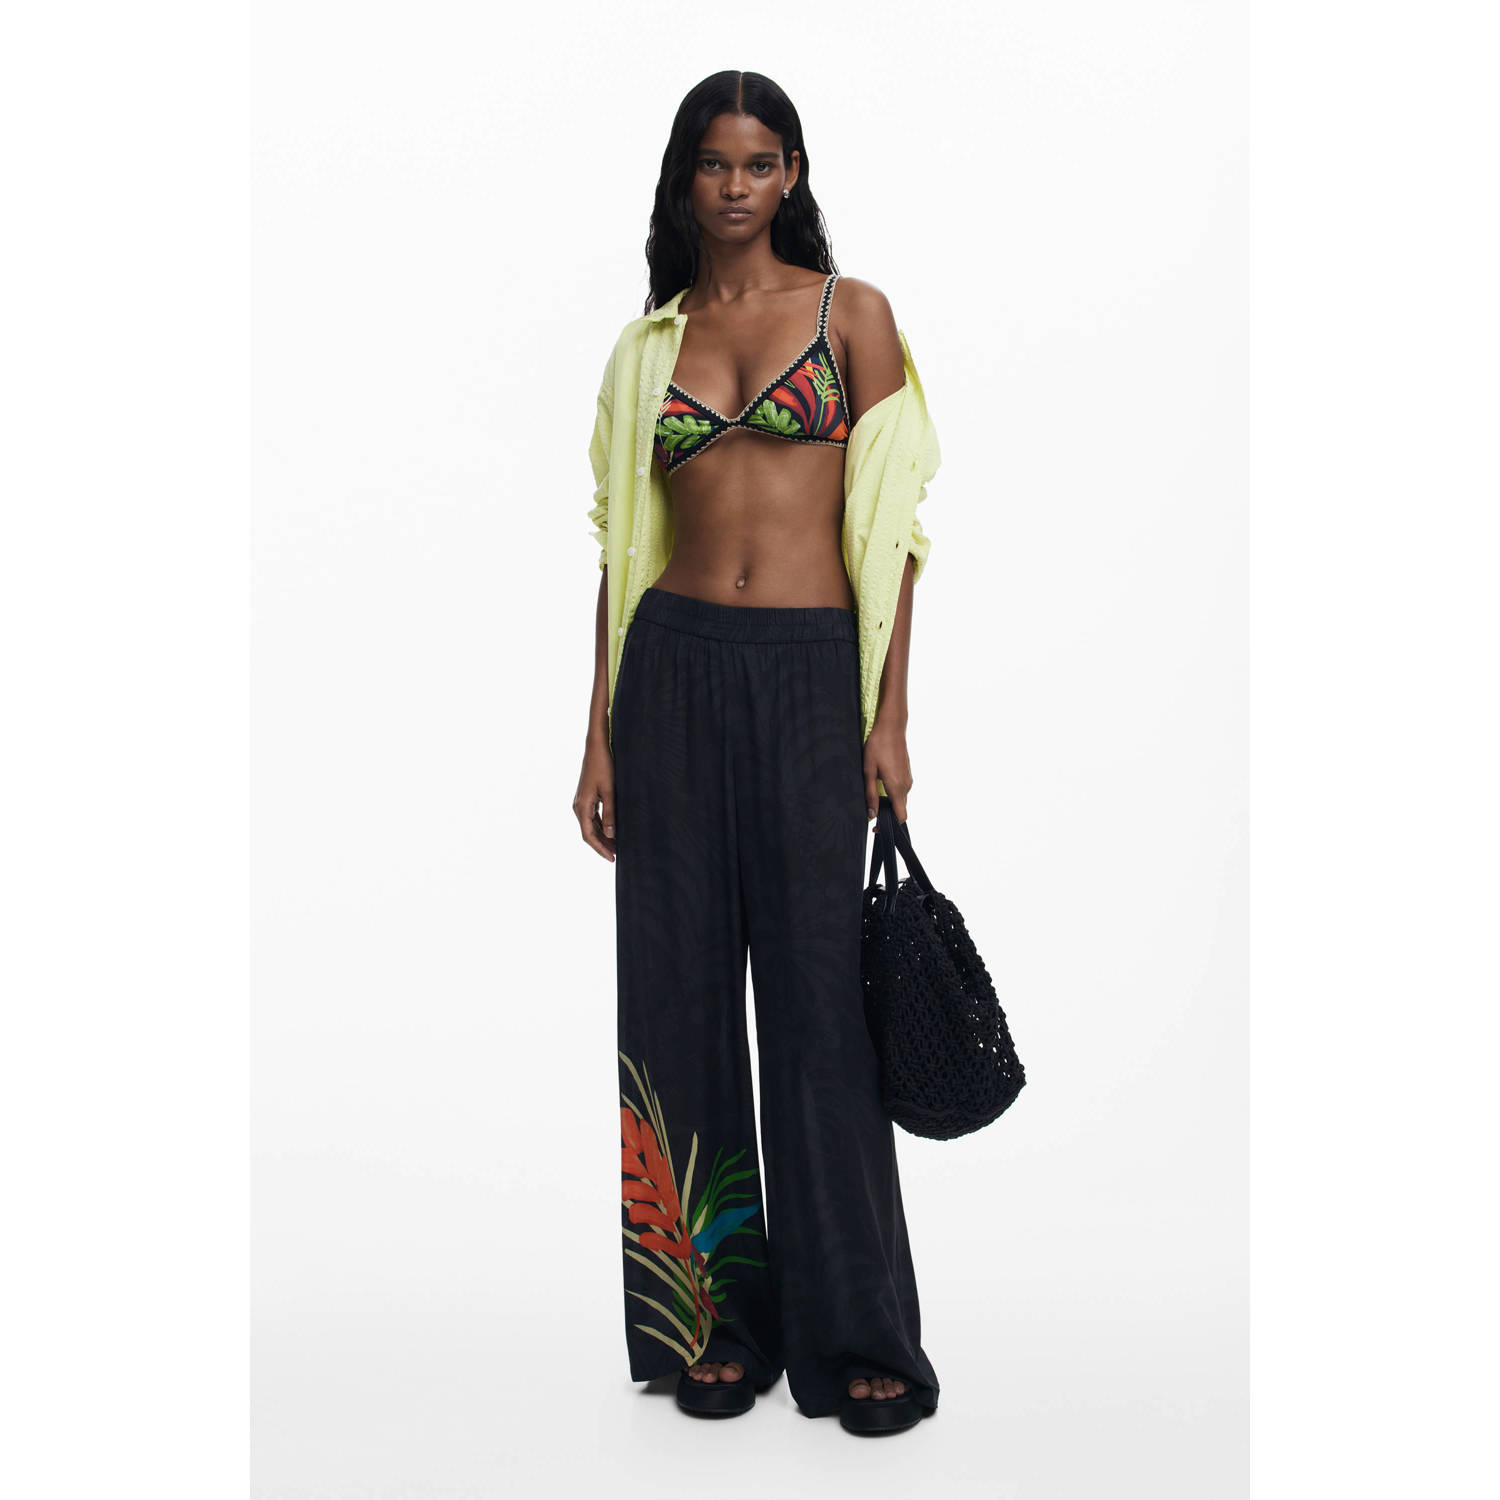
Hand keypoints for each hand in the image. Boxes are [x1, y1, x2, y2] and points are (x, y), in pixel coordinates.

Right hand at [575, 735, 616, 860]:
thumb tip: (610, 834)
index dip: (600, 849)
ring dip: (602, 836)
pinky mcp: (586, 798)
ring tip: (616, 846)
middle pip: (588, 833)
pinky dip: (601, 826)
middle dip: (602, 845)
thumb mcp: (610, 791)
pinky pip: (592, 817)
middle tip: (617, 855)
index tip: (612, 858)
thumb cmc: (604, 766)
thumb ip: (610, 814)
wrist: (596, 748)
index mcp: (582, 807)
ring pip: (590, 826)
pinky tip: (611, 830)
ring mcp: (581, 802)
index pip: (588, 835)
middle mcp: (578, 806)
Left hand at [863, 718, 912, 822]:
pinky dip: (892, 793)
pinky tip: (880, 783)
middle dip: (888, 815)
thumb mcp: (868, 771)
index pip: (901, 816)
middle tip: (871, 811)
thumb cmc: (878, 746)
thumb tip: (871, 814)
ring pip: (901, 799)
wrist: (891, 726)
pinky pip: (901, 790)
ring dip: (889, 802)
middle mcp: (906, 785)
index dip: (890, 825)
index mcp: (897, 786)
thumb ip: (870, 794)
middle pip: (901, 809)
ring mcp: (908, 779)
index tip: (877, 826)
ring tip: (874, 796)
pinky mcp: (907, 773)